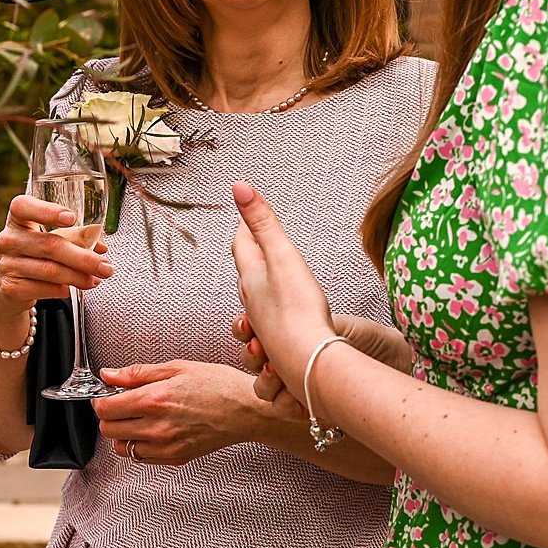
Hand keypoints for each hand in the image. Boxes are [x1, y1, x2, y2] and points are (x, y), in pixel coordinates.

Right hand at [0, 194, 112, 323]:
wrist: (7, 287)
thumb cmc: (34, 255)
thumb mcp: (50, 239)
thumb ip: (76, 237)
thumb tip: (100, 246)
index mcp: (17, 219)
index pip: (23, 207)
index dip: (47, 211)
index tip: (71, 218)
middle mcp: (8, 239)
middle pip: (49, 245)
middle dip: (83, 258)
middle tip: (105, 266)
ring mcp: (7, 264)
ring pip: (51, 270)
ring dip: (78, 277)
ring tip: (95, 280)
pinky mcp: (10, 287)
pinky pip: (44, 288)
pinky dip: (62, 289)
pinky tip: (71, 289)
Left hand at [93, 360, 259, 465]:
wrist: (246, 410)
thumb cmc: (217, 386)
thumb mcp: (176, 368)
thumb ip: (137, 374)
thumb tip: (109, 375)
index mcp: (154, 400)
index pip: (105, 409)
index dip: (102, 400)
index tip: (108, 396)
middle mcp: (156, 427)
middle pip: (108, 430)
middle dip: (110, 416)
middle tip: (123, 405)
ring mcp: (165, 446)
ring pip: (122, 447)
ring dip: (123, 433)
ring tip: (139, 419)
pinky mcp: (175, 458)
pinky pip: (141, 458)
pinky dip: (139, 445)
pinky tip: (153, 431)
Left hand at [229, 182, 336, 389]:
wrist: (309, 361)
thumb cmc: (298, 310)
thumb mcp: (282, 257)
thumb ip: (263, 223)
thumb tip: (238, 186)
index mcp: (251, 277)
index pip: (243, 244)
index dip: (245, 226)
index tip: (245, 214)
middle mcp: (252, 301)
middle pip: (247, 270)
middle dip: (250, 251)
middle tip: (253, 238)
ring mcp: (264, 324)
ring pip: (256, 296)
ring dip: (259, 281)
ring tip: (265, 274)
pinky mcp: (279, 343)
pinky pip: (270, 319)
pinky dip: (273, 308)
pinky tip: (282, 314)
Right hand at [236, 312, 416, 403]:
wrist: (402, 367)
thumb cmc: (375, 342)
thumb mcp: (342, 325)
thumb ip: (312, 318)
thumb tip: (286, 297)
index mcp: (295, 336)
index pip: (258, 332)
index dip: (246, 329)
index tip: (246, 322)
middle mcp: (291, 363)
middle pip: (253, 362)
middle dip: (251, 354)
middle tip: (258, 346)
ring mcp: (299, 387)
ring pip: (264, 390)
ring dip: (265, 381)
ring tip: (276, 370)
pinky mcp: (312, 410)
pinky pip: (285, 410)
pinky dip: (286, 403)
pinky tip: (296, 395)